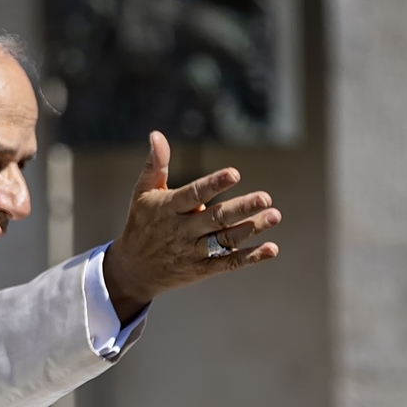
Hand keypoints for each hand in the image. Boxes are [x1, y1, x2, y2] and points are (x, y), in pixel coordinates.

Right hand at [104, 131, 281, 321]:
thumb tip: (156, 134)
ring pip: (225, 240)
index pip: (193, 194)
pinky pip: (228, 263)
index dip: (213, 184)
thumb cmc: (141, 224)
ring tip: (274, 215)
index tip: (234, 173)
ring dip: (251, 229)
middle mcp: (182, 230)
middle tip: (265, 198)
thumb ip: (155, 165)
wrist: (133, 271)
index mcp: (168, 208)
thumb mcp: (142, 194)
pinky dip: (250, 257)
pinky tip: (271, 248)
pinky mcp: (201, 269)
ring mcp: (192, 251)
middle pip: (215, 218)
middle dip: (240, 208)